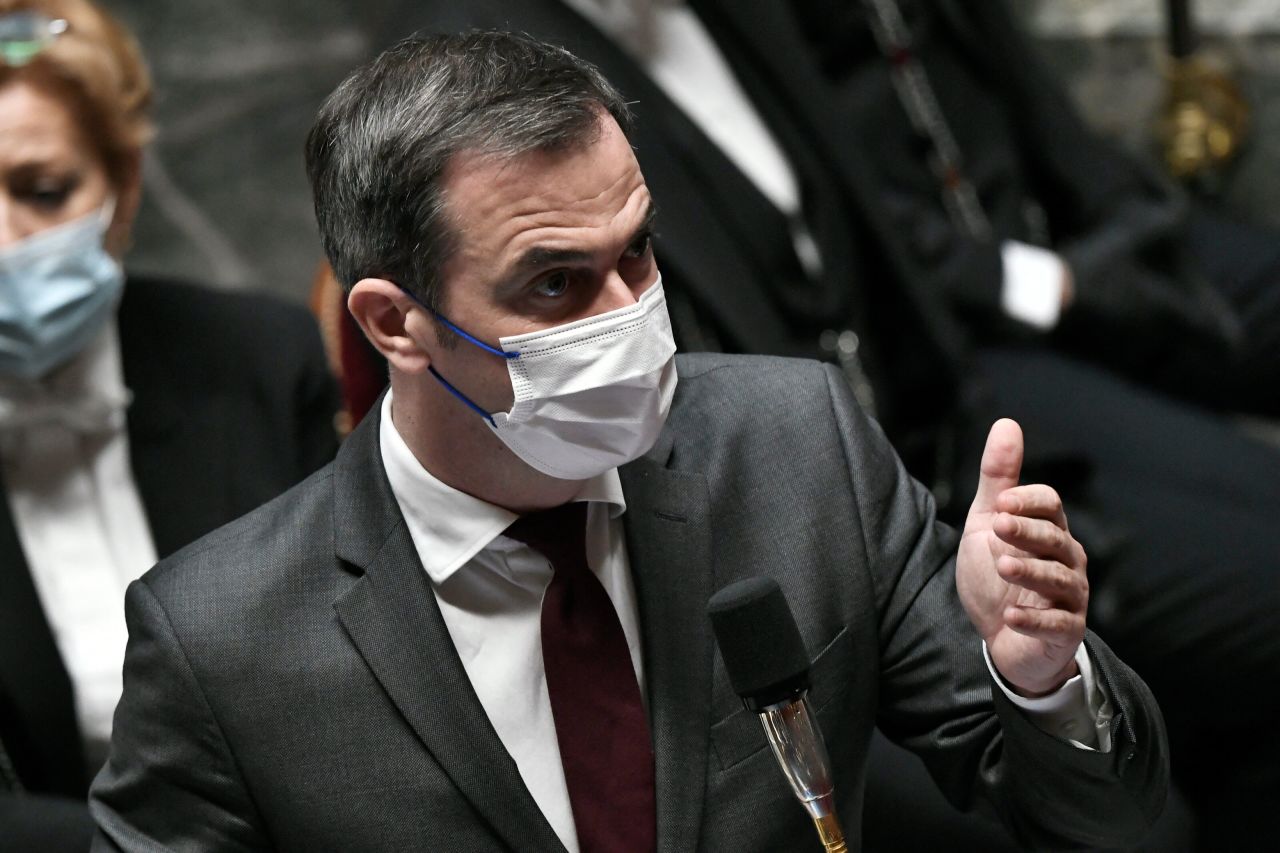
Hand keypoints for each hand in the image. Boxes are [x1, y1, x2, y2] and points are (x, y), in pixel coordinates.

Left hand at [956, 419, 1088, 695]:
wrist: (1002, 636)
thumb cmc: (996, 573)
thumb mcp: (988, 522)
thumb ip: (998, 479)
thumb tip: (1006, 422)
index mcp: (1049, 529)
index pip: (1050, 505)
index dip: (1028, 502)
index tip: (1000, 502)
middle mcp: (1066, 559)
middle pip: (1054, 539)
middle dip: (1026, 532)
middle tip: (998, 526)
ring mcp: (1069, 596)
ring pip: (1057, 580)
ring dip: (1030, 572)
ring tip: (1003, 566)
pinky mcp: (1064, 631)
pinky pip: (1055, 625)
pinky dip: (1033, 620)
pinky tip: (1010, 615)